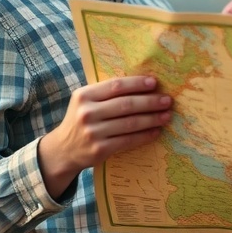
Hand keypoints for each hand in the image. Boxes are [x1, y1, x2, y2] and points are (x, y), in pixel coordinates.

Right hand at [38, 75, 172, 197]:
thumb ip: (106, 94)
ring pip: (130, 123)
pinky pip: (128, 140)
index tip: (154, 83)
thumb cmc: (81, 120)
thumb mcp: (86, 102)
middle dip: (150, 102)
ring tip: (166, 115)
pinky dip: (145, 135)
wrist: (63, 149)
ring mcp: (93, 132)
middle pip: (126, 104)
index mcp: (84, 95)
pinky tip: (156, 131)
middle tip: (167, 100)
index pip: (115, 86)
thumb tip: (142, 85)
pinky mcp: (100, 150)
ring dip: (152, 119)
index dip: (137, 84)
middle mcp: (87, 113)